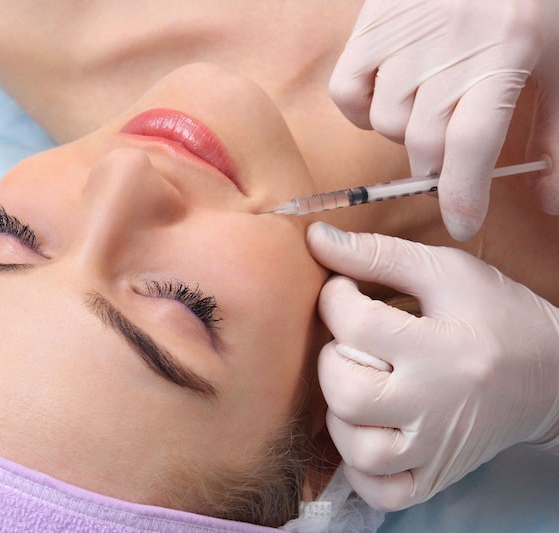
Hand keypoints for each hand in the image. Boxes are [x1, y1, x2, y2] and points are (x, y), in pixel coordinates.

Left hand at [306, 222, 558, 510]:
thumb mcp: (448, 272)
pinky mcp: (435, 477)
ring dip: (342, 413)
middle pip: (346, 392)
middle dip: (331, 357)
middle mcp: (435, 406)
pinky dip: (362, 469)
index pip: (354, 325)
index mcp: (442, 349)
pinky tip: (367, 431)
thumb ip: (380, 255)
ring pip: (357, 449)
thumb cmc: (499, 317)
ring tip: (360, 384)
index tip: (344, 290)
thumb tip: (317, 239)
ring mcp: (434, 450)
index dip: (334, 297)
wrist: (553, 378)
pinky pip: (381, 492)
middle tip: (350, 342)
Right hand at [329, 0, 558, 240]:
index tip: (463, 224)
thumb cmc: (533, 8)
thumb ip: (555, 138)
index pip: (470, 144)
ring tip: (426, 116)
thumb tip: (548, 202)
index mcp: (503, 54)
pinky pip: (348, 92)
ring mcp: (402, 36)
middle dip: (439, 165)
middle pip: (426, 142)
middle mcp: (448, 47)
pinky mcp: (370, 27)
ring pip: (387, 123)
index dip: (463, 195)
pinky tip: (386, 99)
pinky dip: (361, 111)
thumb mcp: (558, 70)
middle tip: (451, 158)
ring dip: (405, 136)